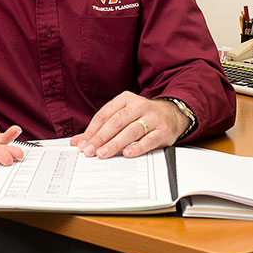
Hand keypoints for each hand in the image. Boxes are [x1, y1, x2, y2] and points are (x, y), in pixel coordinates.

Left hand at [72, 92, 188, 158]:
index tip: (82, 144)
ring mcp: (152, 118)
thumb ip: (101, 127)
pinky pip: (149, 139)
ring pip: (131, 130)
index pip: (104, 115)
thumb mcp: (122, 115)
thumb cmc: (143, 116)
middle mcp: (139, 106)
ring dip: (115, 143)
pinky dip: (138, 147)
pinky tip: (127, 153)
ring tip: (103, 153)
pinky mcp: (163, 130)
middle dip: (100, 138)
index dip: (91, 130)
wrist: (173, 114)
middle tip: (89, 151)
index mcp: (126, 99)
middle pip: (116, 122)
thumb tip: (78, 142)